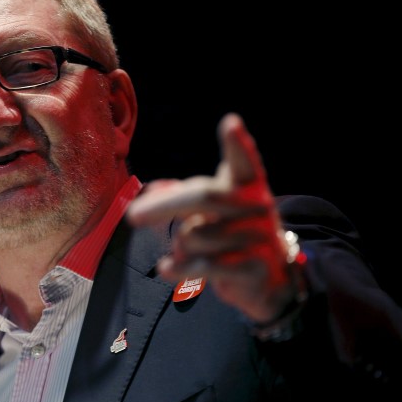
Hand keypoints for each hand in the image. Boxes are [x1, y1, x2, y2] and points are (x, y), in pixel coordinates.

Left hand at [126, 113, 297, 322]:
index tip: (231, 122)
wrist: (268, 278)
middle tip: (133, 216)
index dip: (238, 144)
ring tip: (189, 250)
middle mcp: (257, 205)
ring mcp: (258, 236)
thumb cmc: (230, 233)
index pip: (244, 162)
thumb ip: (181, 195)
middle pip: (204, 196)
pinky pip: (201, 265)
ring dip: (179, 245)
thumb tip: (151, 190)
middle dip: (163, 206)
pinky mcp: (252, 266)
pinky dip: (177, 267)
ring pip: (194, 235)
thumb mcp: (211, 209)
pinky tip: (167, 267)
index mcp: (247, 185)